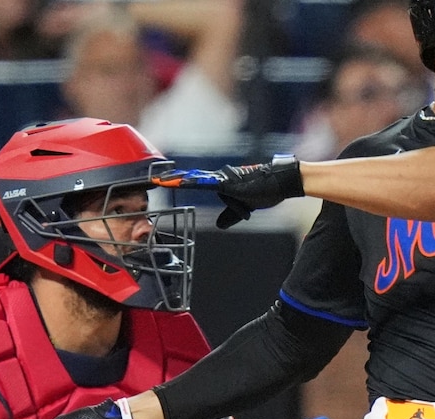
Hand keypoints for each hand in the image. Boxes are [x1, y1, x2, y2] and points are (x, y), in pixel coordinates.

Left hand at [152, 157, 303, 228]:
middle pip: (191, 178)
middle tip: (154, 180)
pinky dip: (194, 182)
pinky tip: (182, 182)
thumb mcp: (243, 207)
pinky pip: (208, 183)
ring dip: (178, 180)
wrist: (280, 183)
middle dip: (172, 179)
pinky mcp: (230, 183)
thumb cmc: (266, 191)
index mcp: (222, 184)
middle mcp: (220, 178)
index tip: (163, 183)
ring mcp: (224, 179)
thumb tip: (220, 224)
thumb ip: (229, 215)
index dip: (180, 182)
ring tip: (161, 181)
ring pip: (196, 179)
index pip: (196, 182)